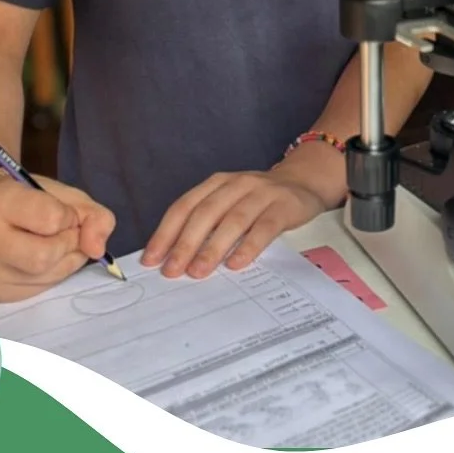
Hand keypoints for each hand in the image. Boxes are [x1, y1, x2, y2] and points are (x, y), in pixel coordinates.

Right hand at [0, 175, 115, 302]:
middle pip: (46, 256)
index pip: (51, 219)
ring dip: (66, 261)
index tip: (61, 212)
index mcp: (0, 202)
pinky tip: (44, 261)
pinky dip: (54, 276)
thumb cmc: (31, 198)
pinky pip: (40, 290)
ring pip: (46, 277)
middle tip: (64, 233)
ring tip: (56, 245)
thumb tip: (97, 250)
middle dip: (68, 244)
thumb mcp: (67, 196)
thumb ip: (94, 216)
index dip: (68, 217)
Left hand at [141, 169, 326, 279]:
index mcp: (216, 183)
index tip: (151, 259)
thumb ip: (207, 223)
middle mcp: (236, 184)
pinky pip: (264, 227)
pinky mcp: (283, 206)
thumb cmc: (257, 201)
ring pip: (233, 220)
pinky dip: (249, 246)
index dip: (166, 232)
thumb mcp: (230, 203)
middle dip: (185, 243)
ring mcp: (261, 193)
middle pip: (205, 213)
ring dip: (213, 247)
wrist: (302, 181)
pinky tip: (237, 264)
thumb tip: (175, 258)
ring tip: (199, 272)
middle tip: (172, 271)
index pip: (185, 206)